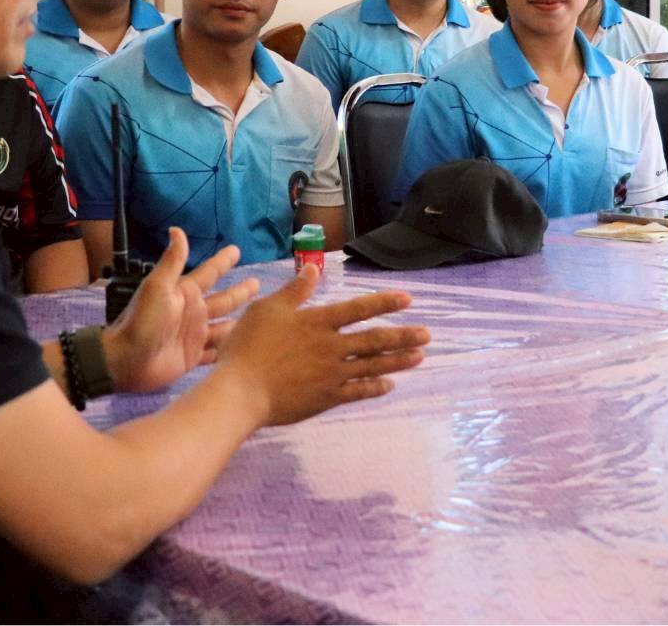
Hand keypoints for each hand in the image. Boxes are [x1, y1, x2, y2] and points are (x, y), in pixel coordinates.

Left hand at [104, 228, 257, 392]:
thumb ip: (172, 261)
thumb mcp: (157, 287)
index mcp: (186, 293)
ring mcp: (194, 335)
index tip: (236, 250)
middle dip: (240, 292)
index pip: (210, 273)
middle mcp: (194, 312)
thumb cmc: (142, 320)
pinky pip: (217, 352)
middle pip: (224, 299)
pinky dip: (228, 349)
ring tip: (257, 317)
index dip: (222, 262)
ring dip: (239, 321)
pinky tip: (240, 348)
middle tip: (257, 283)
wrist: (125, 361)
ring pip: (224, 325)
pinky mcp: (194, 357)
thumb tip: (177, 229)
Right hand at [218, 263, 430, 426]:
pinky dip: (375, 388)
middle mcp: (331, 347)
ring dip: (398, 361)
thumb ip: (295, 291)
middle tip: (427, 335)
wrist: (240, 393)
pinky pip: (357, 392)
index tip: (407, 299)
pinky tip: (389, 385)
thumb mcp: (268, 309)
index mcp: (318, 322)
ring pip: (372, 366)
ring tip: (419, 356)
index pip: (359, 309)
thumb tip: (313, 268)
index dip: (384, 303)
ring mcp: (331, 375)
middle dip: (403, 336)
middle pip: (375, 340)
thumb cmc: (249, 347)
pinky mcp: (326, 398)